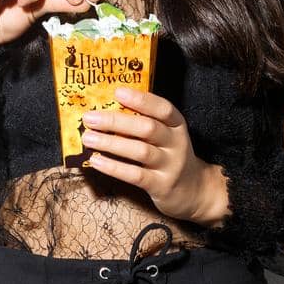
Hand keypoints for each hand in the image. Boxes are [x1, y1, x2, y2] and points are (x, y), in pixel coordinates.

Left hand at [81, 86, 228, 226]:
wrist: (194, 191)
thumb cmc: (170, 156)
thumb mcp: (167, 135)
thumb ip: (145, 122)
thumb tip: (106, 110)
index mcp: (177, 125)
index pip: (163, 108)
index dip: (141, 99)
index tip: (117, 92)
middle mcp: (176, 143)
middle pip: (147, 128)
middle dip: (116, 122)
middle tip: (90, 118)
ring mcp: (170, 166)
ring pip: (140, 151)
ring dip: (111, 144)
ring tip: (88, 138)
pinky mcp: (161, 186)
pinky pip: (136, 175)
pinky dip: (114, 167)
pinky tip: (96, 161)